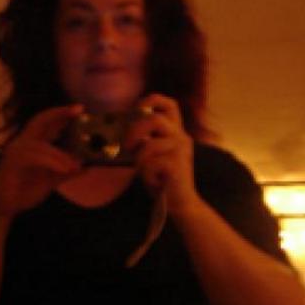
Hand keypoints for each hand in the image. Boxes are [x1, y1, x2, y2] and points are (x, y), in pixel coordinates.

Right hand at [0, 105, 84, 221]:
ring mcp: (15, 152)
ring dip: (61, 156)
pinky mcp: (12, 163)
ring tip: (75, 167)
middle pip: (39, 121)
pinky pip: (35, 158)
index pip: (45, 123)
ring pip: (42, 145)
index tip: (79, 108)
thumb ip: (65, 173)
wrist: (2, 208)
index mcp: (31, 145)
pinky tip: (65, 170)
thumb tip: (85, 167)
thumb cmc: (23, 192)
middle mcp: (22, 143)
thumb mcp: (49, 182)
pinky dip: (52, 163)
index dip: (60, 114)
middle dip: (58, 114)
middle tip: (78, 110)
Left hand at [126, 93, 195, 217]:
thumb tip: (123, 131)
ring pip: (150, 145)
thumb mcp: (154, 154)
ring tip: (142, 169)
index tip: (136, 109)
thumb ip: (145, 140)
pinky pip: (151, 164)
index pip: (170, 105)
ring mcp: (180, 151)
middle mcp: (181, 137)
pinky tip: (152, 181)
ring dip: (139, 158)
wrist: (181, 203)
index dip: (152, 101)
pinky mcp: (177, 166)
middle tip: (127, 146)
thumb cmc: (163, 178)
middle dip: (134, 131)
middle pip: (155, 119)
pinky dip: (146, 174)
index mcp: (176, 132)